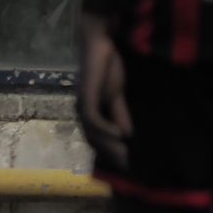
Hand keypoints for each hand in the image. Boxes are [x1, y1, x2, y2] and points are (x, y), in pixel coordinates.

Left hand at [77, 16, 131, 171]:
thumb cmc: (107, 69)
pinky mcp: (86, 94)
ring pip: (92, 133)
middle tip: (131, 167)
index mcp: (89, 113)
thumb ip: (120, 115)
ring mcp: (83, 103)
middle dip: (112, 155)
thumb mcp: (117, 96)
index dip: (111, 154)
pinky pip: (93, 118)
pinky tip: (121, 135)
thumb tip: (127, 136)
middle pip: (94, 141)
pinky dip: (106, 128)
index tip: (129, 167)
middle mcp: (82, 111)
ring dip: (110, 146)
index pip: (97, 140)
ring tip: (127, 156)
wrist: (99, 45)